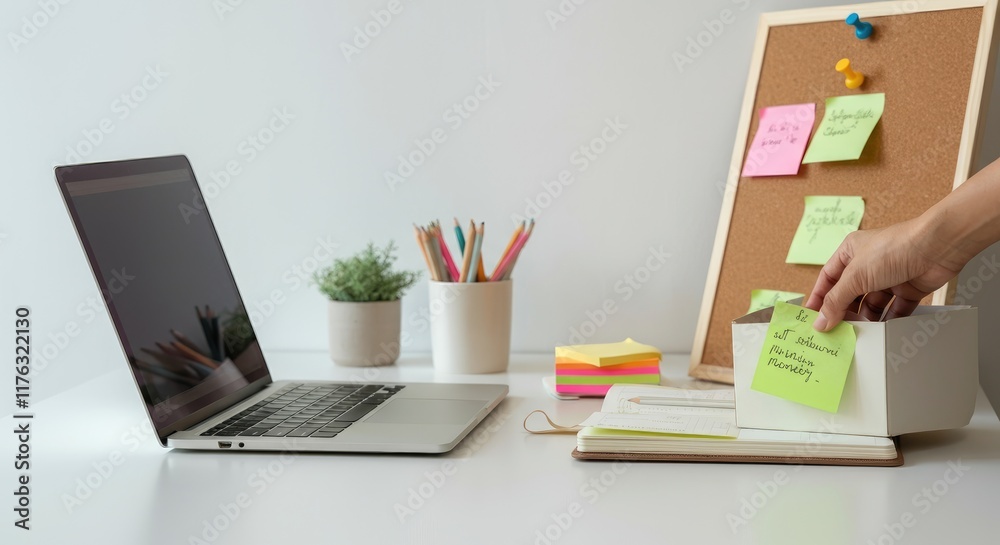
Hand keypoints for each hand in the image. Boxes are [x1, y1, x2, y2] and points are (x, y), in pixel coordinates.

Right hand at [804, 218, 965, 331]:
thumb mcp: (856, 276)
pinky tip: (882, 330)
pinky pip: (894, 309)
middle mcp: (867, 264)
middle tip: (835, 331)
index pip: (828, 278)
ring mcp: (888, 277)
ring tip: (858, 333)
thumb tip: (819, 322)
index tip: (812, 318)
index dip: (819, 298)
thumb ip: (836, 301)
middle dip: (843, 311)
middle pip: (849, 294)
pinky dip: (888, 320)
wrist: (937, 247)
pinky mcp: (907, 288)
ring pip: (871, 304)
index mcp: (850, 252)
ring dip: (865, 318)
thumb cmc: (893, 249)